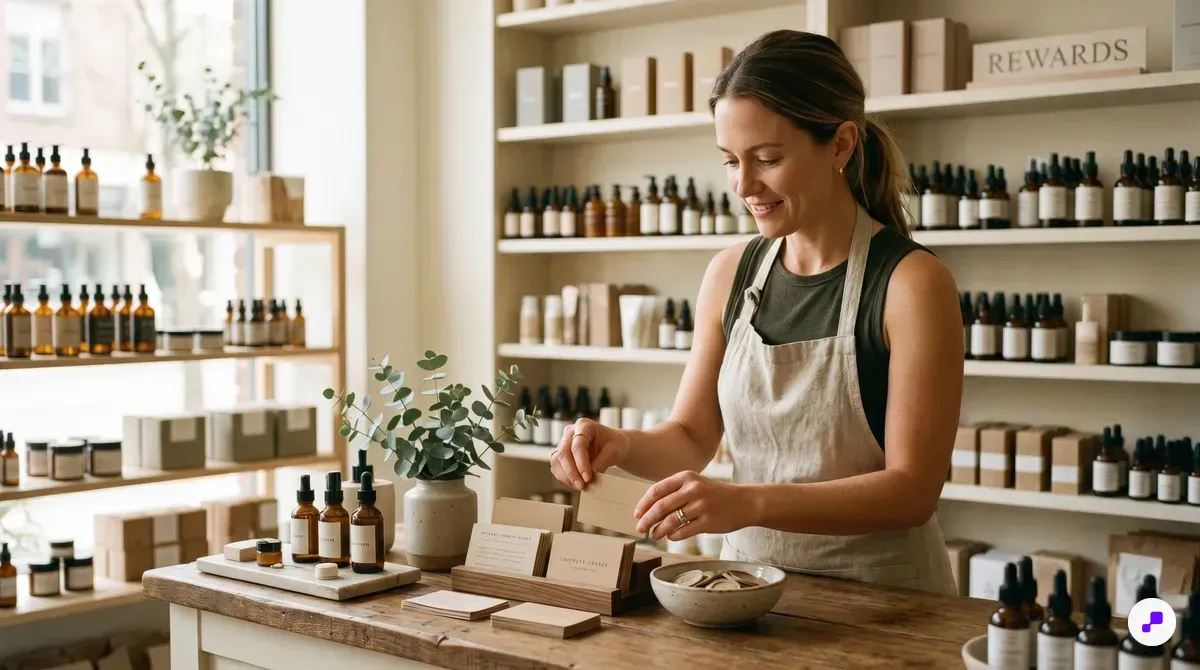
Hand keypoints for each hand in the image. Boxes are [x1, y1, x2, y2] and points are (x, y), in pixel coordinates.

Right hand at [550, 418, 628, 489]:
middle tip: (581, 485)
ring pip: (557, 461)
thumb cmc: (613, 444)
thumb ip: (602, 462)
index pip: (578, 445)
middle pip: (564, 453)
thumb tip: (591, 476)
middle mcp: (570, 432)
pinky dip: (564, 477)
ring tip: (579, 486)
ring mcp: (563, 442)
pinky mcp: (560, 454)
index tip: (588, 478)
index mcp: (584, 425)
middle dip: (571, 472)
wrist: (611, 445)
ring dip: (566, 476)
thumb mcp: (614, 452)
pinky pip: (557, 467)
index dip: (581, 463)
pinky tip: (575, 483)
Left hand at [634, 471, 751, 541]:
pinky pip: (684, 531)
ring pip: (671, 521)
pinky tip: (671, 537)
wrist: (744, 502)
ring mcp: (701, 505)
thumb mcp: (695, 484)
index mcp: (686, 477)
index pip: (657, 490)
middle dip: (647, 519)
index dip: (644, 504)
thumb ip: (675, 492)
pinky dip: (673, 536)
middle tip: (640, 528)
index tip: (637, 514)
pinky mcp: (708, 522)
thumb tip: (649, 509)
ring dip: (659, 530)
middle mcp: (693, 489)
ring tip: (654, 535)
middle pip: (661, 506)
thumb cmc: (715, 495)